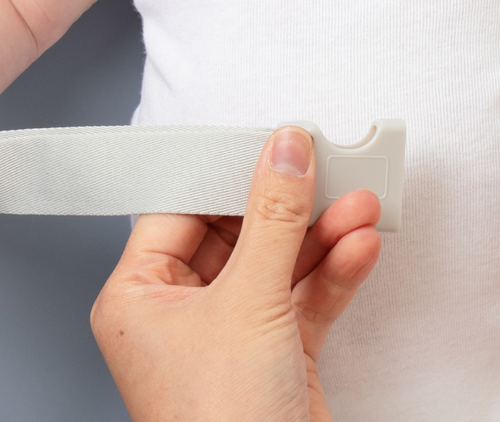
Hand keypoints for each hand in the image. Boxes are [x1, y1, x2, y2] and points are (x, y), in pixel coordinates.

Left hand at [91, 126, 381, 421]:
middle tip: (329, 166)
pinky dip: (335, 272)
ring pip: (280, 262)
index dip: (229, 172)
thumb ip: (274, 217)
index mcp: (140, 297)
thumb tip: (285, 151)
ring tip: (360, 203)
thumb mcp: (250, 303)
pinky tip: (359, 246)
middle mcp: (181, 315)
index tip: (273, 141)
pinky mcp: (277, 358)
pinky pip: (307, 297)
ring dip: (323, 234)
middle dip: (292, 205)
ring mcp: (232, 337)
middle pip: (240, 231)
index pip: (183, 207)